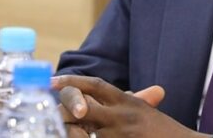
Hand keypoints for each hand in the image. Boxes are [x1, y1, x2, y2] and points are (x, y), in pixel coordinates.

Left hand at [53, 75, 208, 137]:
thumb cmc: (164, 132)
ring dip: (70, 133)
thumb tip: (121, 93)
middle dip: (63, 111)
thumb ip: (132, 100)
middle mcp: (121, 115)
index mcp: (127, 102)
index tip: (53, 80)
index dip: (73, 81)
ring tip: (57, 131)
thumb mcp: (146, 112)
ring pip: (82, 133)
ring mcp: (119, 135)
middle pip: (81, 107)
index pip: (95, 85)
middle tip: (48, 114)